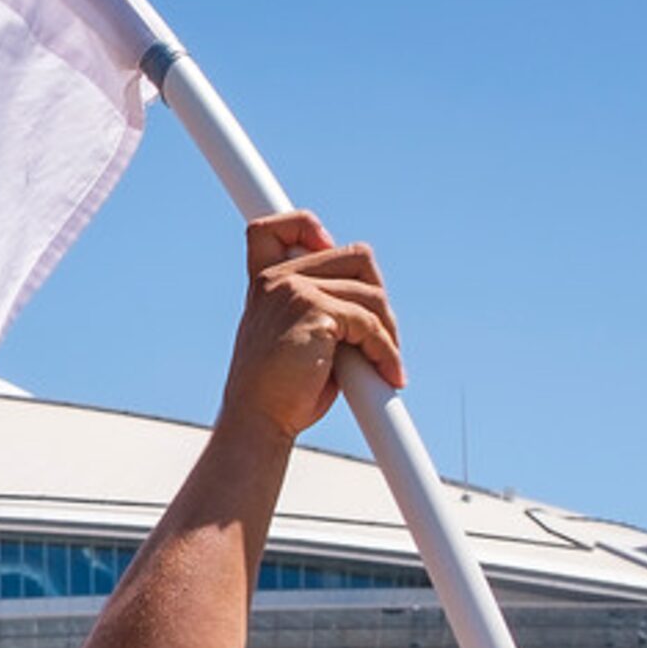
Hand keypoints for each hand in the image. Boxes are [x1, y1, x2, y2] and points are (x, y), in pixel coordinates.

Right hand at [215, 211, 404, 442]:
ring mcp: (294, 291)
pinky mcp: (315, 310)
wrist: (258, 421)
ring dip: (387, 331)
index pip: (275, 229)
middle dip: (377, 297)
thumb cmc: (280, 390)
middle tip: (380, 334)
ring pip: (371, 293)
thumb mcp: (295, 337)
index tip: (325, 243)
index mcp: (266, 284)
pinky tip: (387, 373)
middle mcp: (277, 280)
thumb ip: (320, 307)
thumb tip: (369, 298)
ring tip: (384, 361)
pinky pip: (369, 322)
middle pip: (356, 256)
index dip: (306, 227)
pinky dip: (385, 351)